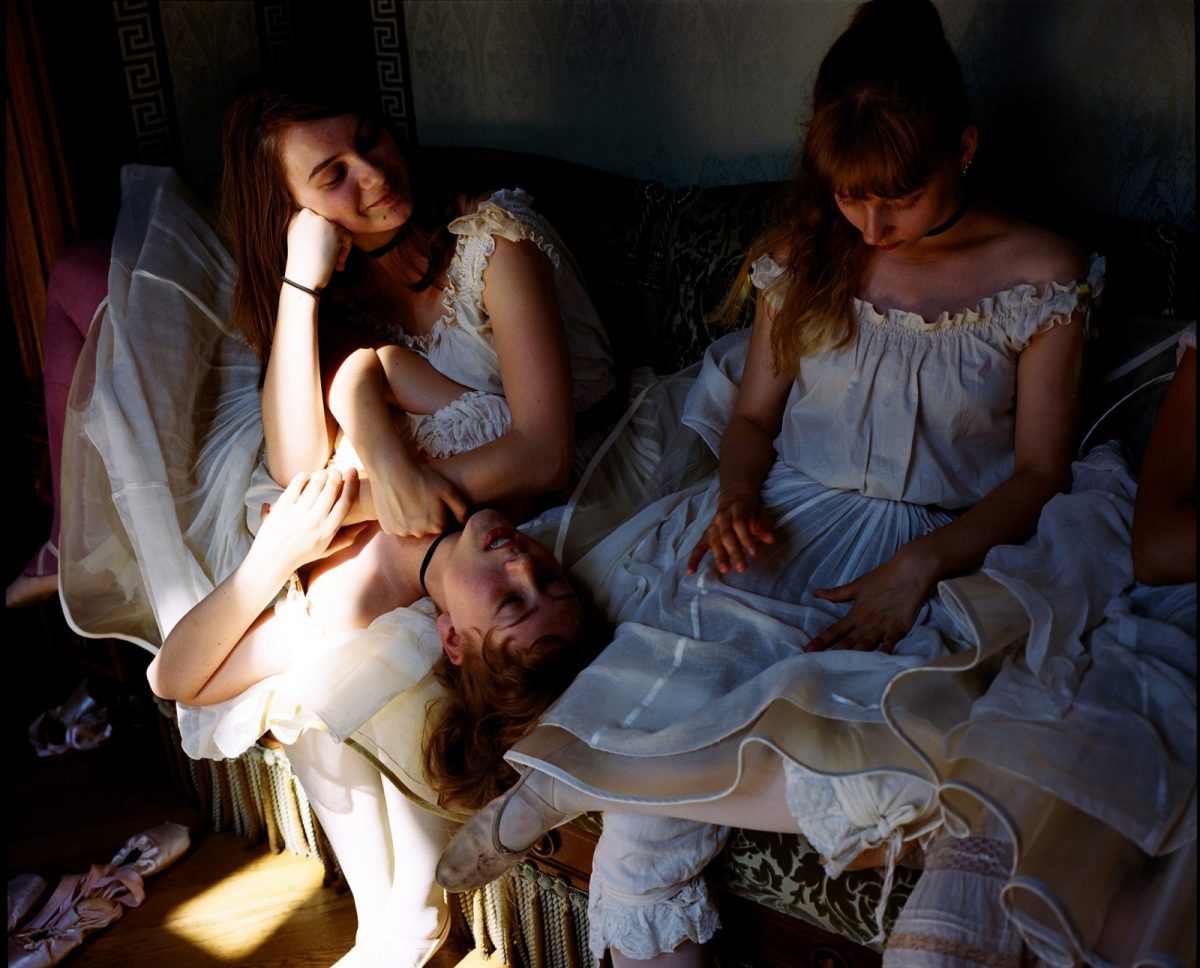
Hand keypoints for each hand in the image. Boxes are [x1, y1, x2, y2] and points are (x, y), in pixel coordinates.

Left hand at [250, 468, 365, 578]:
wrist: (271, 561)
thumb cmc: (301, 556)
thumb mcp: (326, 550)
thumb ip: (347, 538)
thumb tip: (365, 524)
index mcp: (328, 531)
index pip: (345, 502)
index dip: (352, 484)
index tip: (353, 472)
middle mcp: (314, 521)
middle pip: (331, 489)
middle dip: (336, 475)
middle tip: (336, 471)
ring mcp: (297, 513)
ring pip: (315, 484)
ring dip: (322, 474)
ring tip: (324, 472)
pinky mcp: (282, 508)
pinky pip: (296, 484)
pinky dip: (303, 476)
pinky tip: (306, 476)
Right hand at [284, 209, 351, 291]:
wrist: (302, 279)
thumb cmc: (302, 265)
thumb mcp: (300, 240)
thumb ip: (311, 228)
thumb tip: (329, 224)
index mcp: (296, 217)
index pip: (318, 220)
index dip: (323, 237)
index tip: (321, 252)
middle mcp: (306, 214)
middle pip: (329, 223)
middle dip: (332, 242)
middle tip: (330, 260)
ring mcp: (320, 219)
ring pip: (339, 229)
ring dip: (340, 247)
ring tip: (335, 264)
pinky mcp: (333, 228)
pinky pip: (347, 236)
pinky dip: (346, 250)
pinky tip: (338, 264)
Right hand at [370, 459, 468, 537]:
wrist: (392, 470)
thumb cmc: (423, 478)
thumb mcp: (448, 489)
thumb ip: (462, 508)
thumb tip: (464, 522)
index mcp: (437, 526)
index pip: (442, 526)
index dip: (440, 512)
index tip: (433, 500)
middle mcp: (420, 533)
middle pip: (427, 529)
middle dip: (426, 518)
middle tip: (420, 499)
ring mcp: (402, 532)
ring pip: (411, 529)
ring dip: (411, 520)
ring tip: (409, 500)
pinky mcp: (388, 529)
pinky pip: (397, 528)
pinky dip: (398, 520)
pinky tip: (398, 505)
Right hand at [687, 491, 776, 574]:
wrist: (733, 497)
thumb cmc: (750, 509)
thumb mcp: (762, 513)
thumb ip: (765, 526)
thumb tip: (770, 539)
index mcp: (737, 509)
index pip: (739, 524)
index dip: (746, 539)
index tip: (754, 554)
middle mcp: (722, 517)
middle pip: (726, 535)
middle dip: (734, 552)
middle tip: (742, 569)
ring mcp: (712, 526)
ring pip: (714, 542)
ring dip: (719, 557)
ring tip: (725, 570)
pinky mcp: (706, 535)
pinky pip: (698, 547)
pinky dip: (694, 559)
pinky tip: (691, 571)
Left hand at [804, 546, 938, 652]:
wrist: (909, 572)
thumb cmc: (883, 578)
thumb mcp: (857, 586)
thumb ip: (837, 594)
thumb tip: (816, 593)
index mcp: (855, 614)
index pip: (834, 630)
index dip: (821, 641)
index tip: (807, 650)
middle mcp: (865, 623)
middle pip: (847, 642)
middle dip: (833, 654)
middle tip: (819, 665)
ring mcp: (881, 626)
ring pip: (864, 645)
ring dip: (853, 657)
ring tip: (842, 669)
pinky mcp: (897, 628)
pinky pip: (889, 643)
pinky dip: (884, 654)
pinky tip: (878, 664)